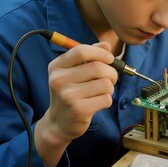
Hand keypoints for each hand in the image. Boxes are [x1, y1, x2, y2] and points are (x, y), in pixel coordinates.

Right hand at [34, 42, 117, 166]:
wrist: (59, 122)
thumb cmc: (70, 93)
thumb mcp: (74, 71)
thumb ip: (90, 56)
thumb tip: (106, 44)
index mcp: (56, 66)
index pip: (81, 51)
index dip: (100, 53)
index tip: (109, 58)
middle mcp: (59, 80)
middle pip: (97, 67)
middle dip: (111, 72)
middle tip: (111, 78)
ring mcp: (67, 96)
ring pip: (105, 83)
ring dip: (110, 88)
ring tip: (102, 91)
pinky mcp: (78, 110)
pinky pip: (106, 99)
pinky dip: (107, 100)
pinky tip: (97, 102)